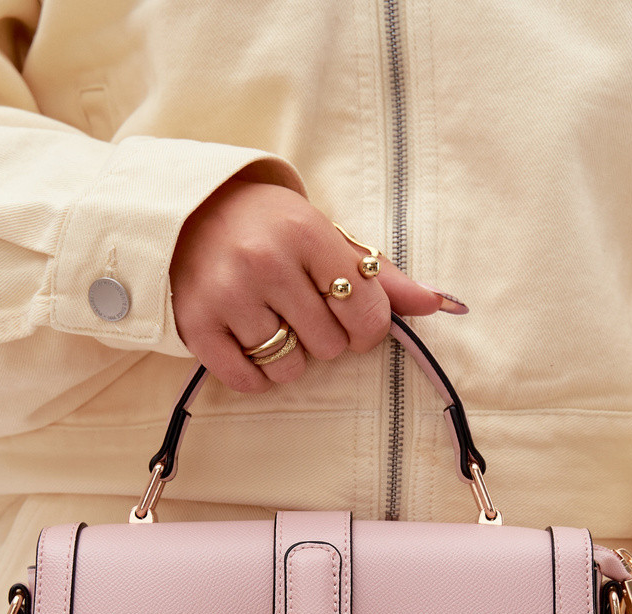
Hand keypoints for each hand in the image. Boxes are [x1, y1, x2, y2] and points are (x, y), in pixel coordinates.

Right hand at [169, 171, 466, 391]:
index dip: (367, 328)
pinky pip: (247, 382)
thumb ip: (384, 276)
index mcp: (307, 233)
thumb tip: (442, 304)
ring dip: (289, 360)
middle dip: (323, 339)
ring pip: (288, 370)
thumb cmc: (272, 228)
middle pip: (328, 346)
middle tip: (301, 312)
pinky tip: (249, 345)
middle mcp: (265, 262)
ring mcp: (227, 296)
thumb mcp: (327, 237)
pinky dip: (255, 376)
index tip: (353, 321)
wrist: (190, 213)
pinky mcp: (197, 325)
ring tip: (273, 325)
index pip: (365, 311)